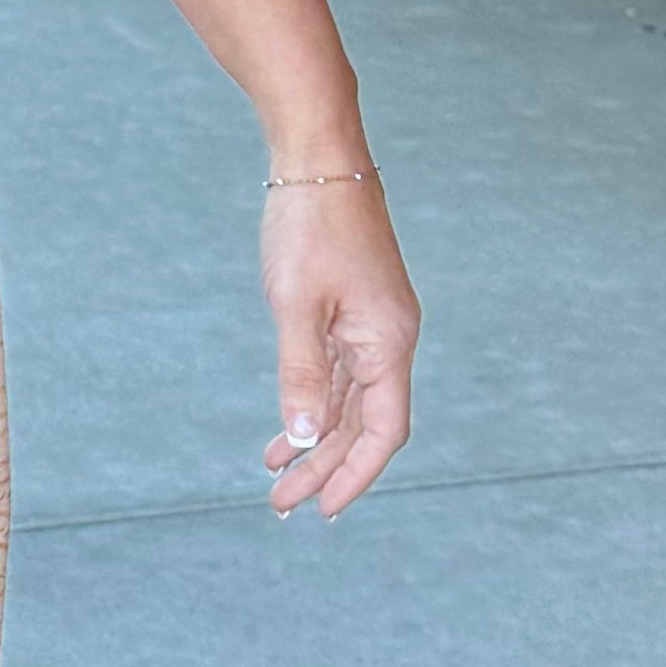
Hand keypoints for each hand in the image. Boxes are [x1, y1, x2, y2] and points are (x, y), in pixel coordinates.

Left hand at [260, 177, 417, 518]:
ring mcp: (372, 325)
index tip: (325, 508)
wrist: (318, 158)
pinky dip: (314, 404)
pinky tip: (288, 428)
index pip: (384, 430)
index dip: (356, 474)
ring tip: (276, 478)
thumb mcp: (296, 304)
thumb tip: (306, 438)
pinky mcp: (352, 310)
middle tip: (282, 505)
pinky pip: (338, 374)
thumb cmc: (309, 225)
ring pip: (349, 402)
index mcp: (388, 342)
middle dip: (326, 468)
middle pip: (364, 423)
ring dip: (316, 441)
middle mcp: (388, 339)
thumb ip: (301, 374)